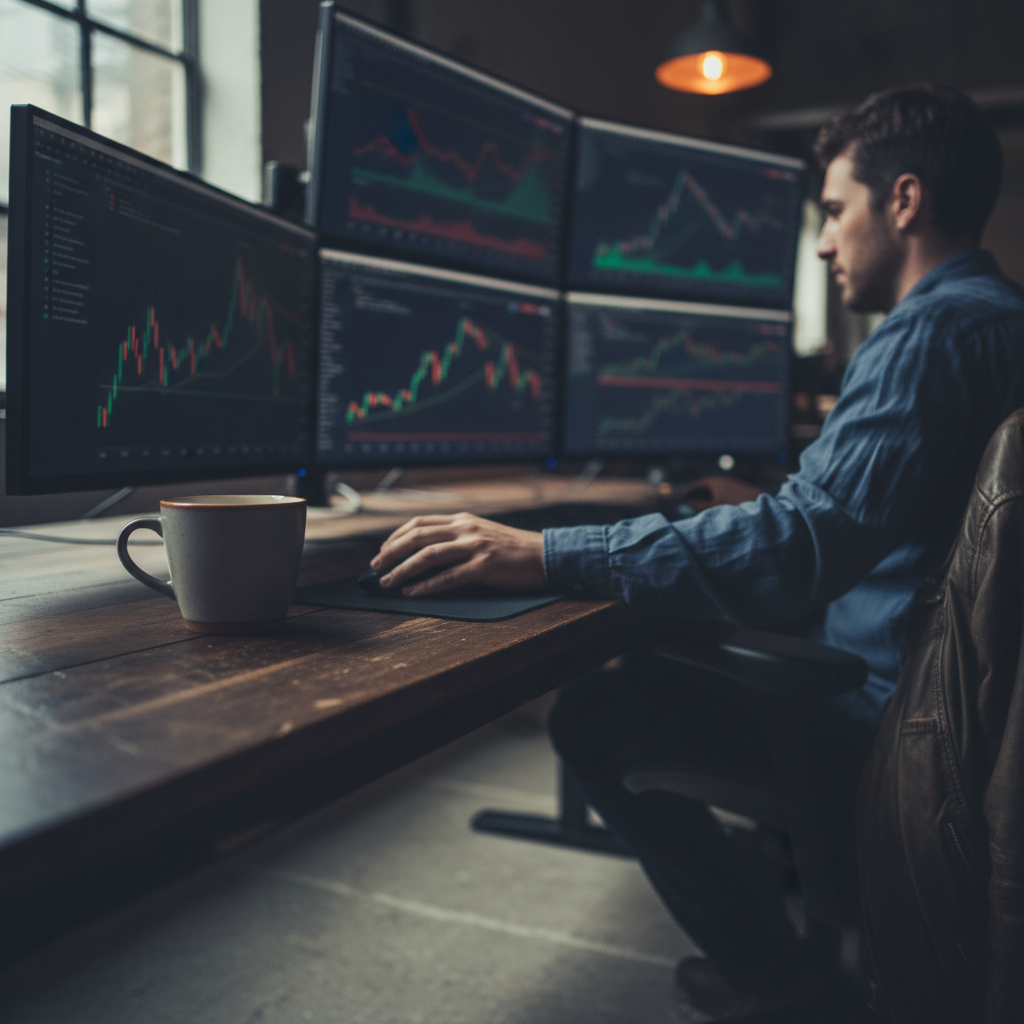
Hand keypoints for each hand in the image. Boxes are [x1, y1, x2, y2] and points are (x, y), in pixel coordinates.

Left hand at [369, 512, 545, 596]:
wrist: (544, 556)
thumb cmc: (512, 550)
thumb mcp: (481, 533)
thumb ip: (457, 536)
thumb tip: (426, 550)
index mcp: (462, 520)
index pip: (419, 522)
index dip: (396, 536)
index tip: (382, 550)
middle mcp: (465, 529)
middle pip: (418, 536)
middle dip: (391, 552)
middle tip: (375, 567)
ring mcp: (475, 547)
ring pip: (428, 556)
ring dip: (403, 570)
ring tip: (388, 582)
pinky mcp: (484, 567)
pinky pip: (448, 577)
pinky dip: (426, 586)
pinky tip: (412, 592)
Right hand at [681, 475, 763, 510]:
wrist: (761, 505)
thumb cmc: (735, 505)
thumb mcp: (714, 508)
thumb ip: (699, 506)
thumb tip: (686, 506)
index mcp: (714, 481)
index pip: (696, 485)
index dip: (688, 493)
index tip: (681, 501)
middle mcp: (723, 481)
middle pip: (705, 488)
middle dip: (697, 497)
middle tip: (689, 507)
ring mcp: (732, 486)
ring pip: (715, 493)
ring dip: (707, 501)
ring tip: (703, 512)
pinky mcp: (740, 492)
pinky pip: (723, 496)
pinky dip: (717, 502)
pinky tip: (719, 513)